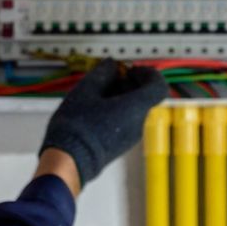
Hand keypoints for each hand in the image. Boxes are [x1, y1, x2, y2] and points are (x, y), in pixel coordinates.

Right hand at [39, 59, 167, 185]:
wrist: (68, 159)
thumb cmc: (77, 128)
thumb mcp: (85, 90)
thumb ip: (102, 73)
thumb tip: (110, 65)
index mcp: (135, 108)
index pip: (158, 86)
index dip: (148, 73)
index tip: (132, 69)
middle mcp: (138, 123)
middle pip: (145, 97)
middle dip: (130, 82)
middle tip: (111, 75)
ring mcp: (131, 136)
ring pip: (135, 109)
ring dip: (121, 95)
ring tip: (98, 91)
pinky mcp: (121, 144)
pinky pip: (126, 120)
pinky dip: (116, 109)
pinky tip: (95, 107)